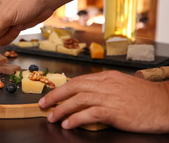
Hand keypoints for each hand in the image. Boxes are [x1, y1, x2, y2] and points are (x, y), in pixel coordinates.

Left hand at [39, 70, 168, 132]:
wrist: (165, 104)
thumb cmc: (146, 97)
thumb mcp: (122, 85)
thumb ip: (104, 87)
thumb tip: (86, 94)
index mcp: (107, 77)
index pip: (78, 80)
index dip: (62, 88)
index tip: (52, 95)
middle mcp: (106, 85)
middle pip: (74, 87)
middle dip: (55, 95)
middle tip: (43, 104)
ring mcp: (110, 97)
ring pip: (78, 100)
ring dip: (61, 109)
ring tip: (52, 116)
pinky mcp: (115, 112)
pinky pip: (90, 114)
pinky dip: (76, 118)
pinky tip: (68, 124)